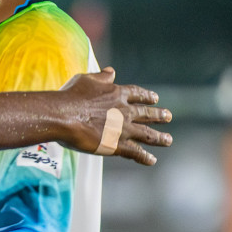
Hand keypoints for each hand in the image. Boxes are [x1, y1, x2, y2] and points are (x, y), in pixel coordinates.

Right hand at [56, 68, 172, 165]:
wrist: (64, 115)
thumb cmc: (71, 96)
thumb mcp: (87, 79)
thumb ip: (101, 77)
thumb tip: (111, 71)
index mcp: (117, 94)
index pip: (137, 94)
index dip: (146, 96)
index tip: (155, 98)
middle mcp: (124, 111)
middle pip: (146, 114)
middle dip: (158, 115)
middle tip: (168, 116)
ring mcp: (123, 129)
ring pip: (147, 134)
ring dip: (159, 138)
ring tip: (168, 140)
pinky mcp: (117, 145)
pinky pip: (135, 152)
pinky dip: (145, 157)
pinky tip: (152, 160)